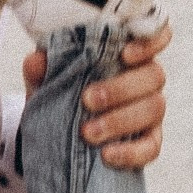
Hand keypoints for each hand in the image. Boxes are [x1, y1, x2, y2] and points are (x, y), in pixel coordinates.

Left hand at [21, 24, 170, 168]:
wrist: (56, 135)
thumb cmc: (59, 96)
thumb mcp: (44, 81)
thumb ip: (40, 69)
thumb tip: (37, 59)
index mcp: (127, 55)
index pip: (155, 36)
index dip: (150, 41)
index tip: (125, 53)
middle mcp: (145, 80)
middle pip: (154, 75)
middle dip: (121, 88)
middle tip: (87, 100)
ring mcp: (150, 111)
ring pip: (154, 108)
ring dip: (121, 120)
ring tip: (88, 132)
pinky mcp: (149, 141)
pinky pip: (151, 146)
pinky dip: (131, 152)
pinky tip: (107, 156)